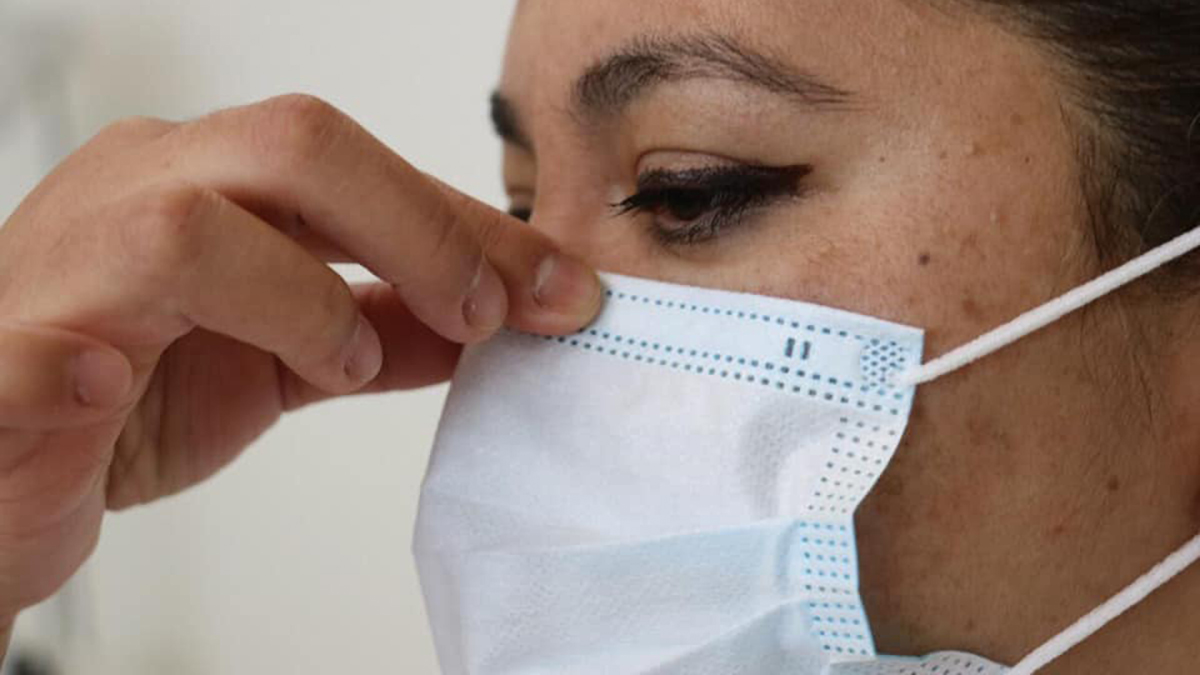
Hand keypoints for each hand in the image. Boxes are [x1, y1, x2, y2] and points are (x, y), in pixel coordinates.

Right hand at [0, 94, 601, 648]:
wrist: (4, 468)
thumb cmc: (131, 396)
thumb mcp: (276, 360)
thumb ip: (372, 331)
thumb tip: (489, 322)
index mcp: (209, 181)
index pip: (359, 167)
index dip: (471, 225)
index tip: (564, 290)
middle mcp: (140, 192)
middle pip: (291, 146)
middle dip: (417, 228)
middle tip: (482, 314)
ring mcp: (63, 268)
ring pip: (180, 224)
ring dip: (294, 296)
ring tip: (342, 363)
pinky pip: (24, 345)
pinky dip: (69, 358)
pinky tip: (109, 377)